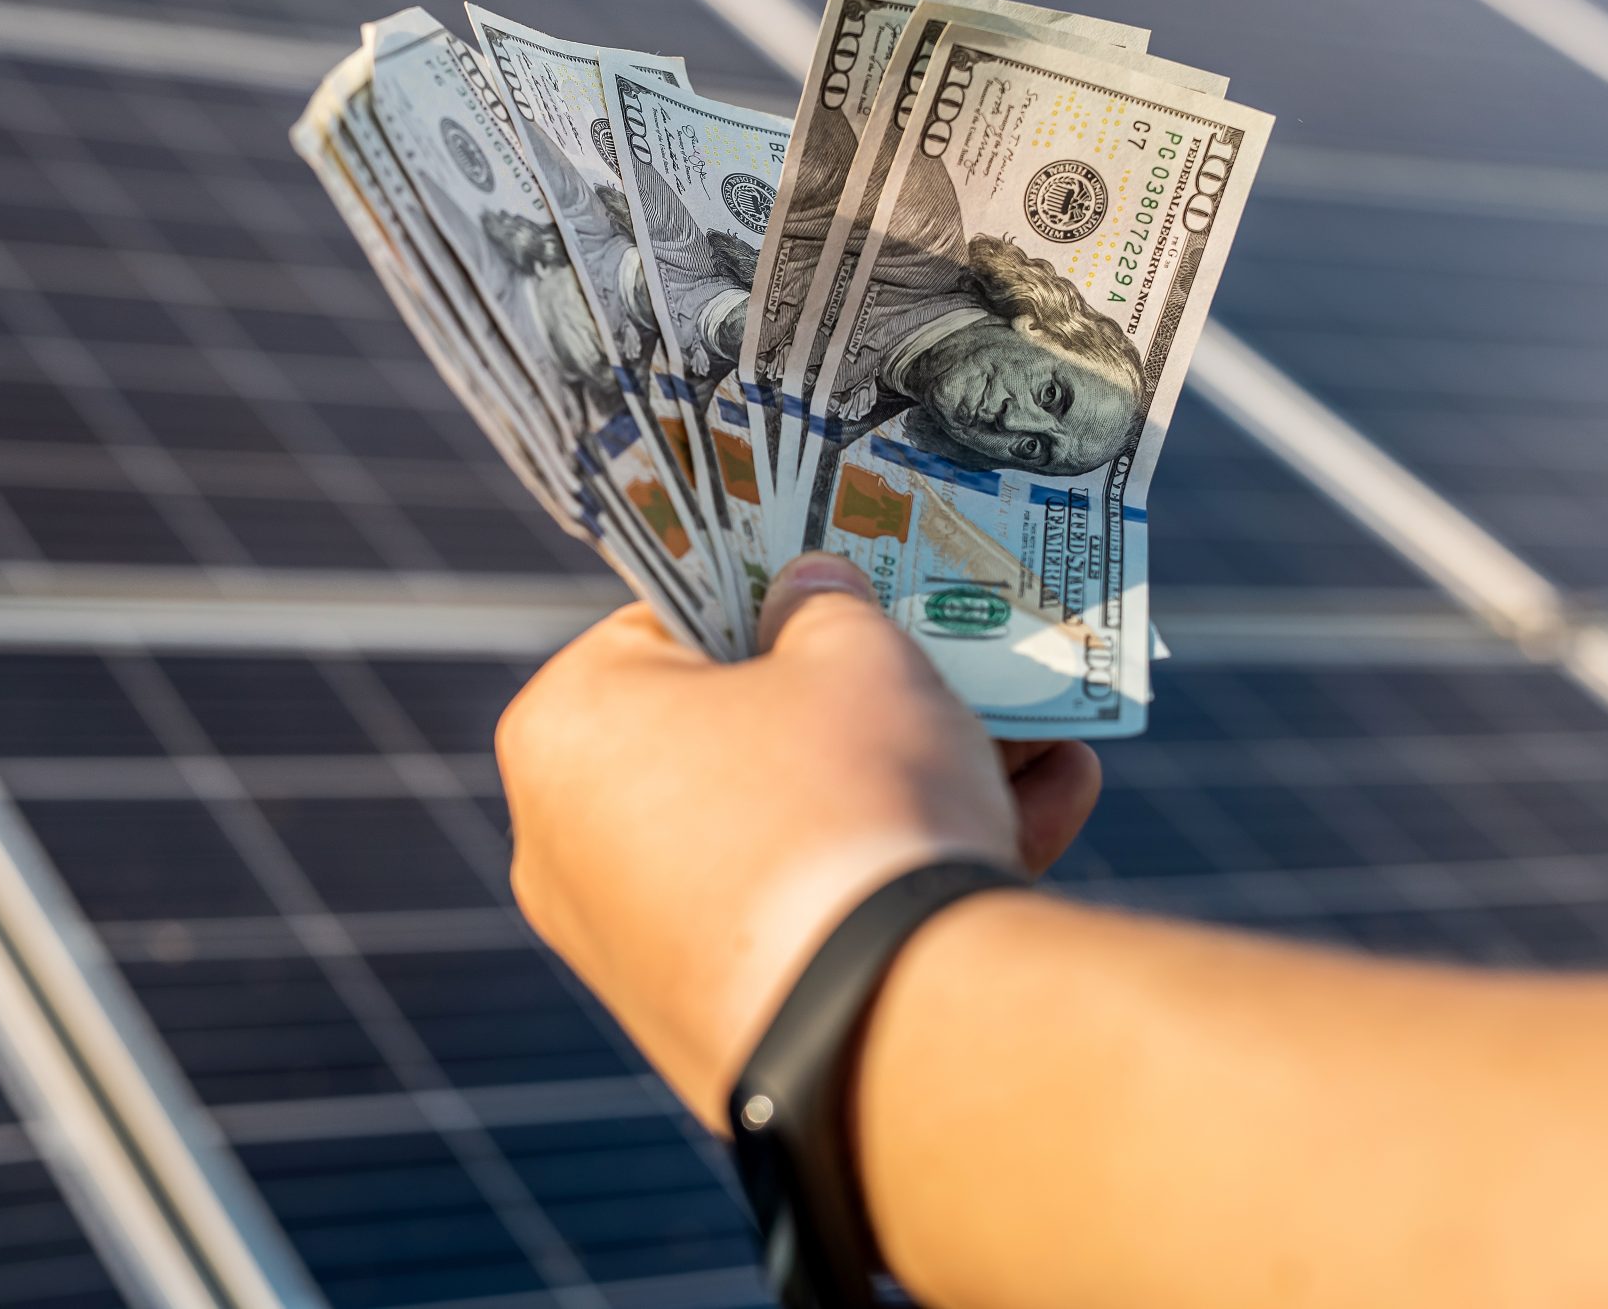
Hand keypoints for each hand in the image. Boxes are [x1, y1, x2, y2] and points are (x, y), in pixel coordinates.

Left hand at [497, 554, 1100, 1120]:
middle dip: (869, 697)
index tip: (852, 581)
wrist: (885, 1027)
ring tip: (1041, 740)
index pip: (669, 623)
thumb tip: (805, 588)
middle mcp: (573, 846)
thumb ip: (827, 603)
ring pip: (799, 829)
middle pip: (746, 735)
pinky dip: (911, 870)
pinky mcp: (723, 1027)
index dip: (773, 592)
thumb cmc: (845, 797)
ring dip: (922, 777)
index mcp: (565, 727)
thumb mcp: (856, 654)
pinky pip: (818, 917)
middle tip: (955, 657)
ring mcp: (646, 950)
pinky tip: (1042, 814)